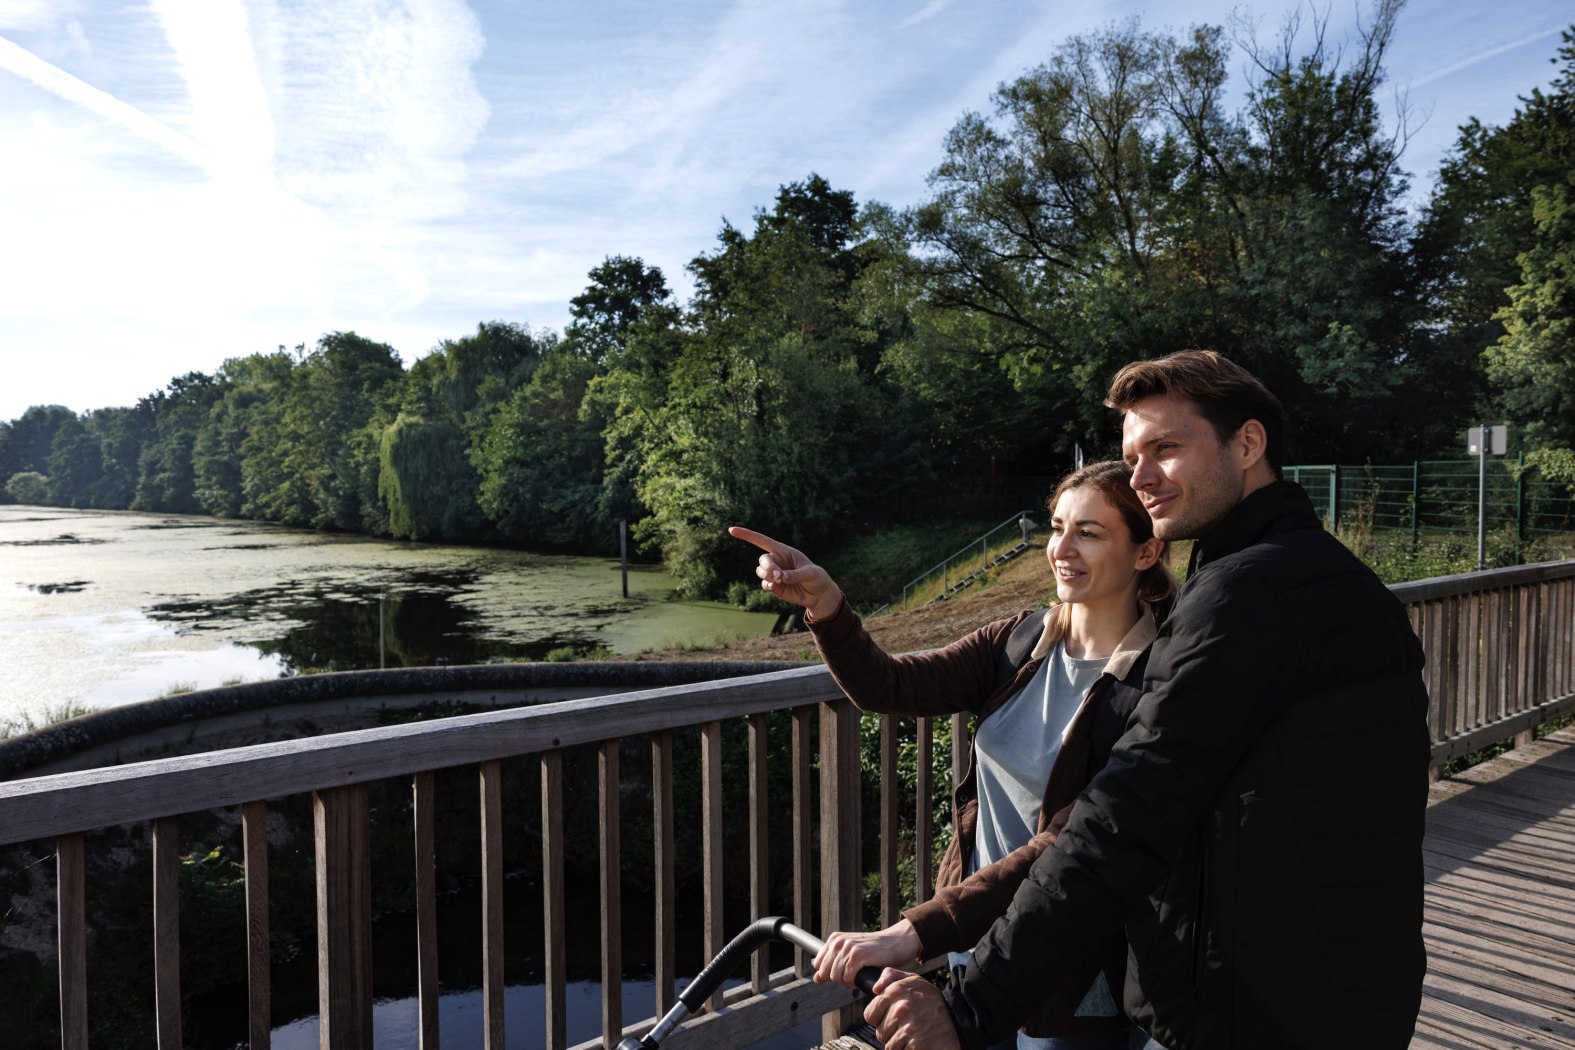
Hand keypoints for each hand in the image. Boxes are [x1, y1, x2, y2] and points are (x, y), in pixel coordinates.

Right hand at [727, 526, 843, 621]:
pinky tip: (775, 587)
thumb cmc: (817, 578)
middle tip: (779, 575)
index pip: (762, 541)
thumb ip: (795, 574)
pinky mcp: (774, 586)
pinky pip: (765, 584)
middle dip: (768, 567)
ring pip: (761, 572)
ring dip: (768, 576)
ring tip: (780, 581)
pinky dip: (768, 585)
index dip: (747, 535)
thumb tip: (780, 578)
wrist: (819, 594)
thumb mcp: (810, 573)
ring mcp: (774, 574)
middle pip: (763, 560)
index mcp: (784, 550)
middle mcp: (777, 560)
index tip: (731, 530)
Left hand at [813, 919, 921, 986]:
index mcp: (834, 939)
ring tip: (860, 974)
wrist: (896, 942)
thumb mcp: (850, 955)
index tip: (845, 972)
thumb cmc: (874, 951)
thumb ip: (832, 965)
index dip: (831, 974)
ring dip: (848, 982)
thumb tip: (816, 979)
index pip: (819, 966)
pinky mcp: (857, 955)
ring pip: (836, 977)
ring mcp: (847, 947)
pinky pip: (847, 978)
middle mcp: (838, 941)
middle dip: (839, 980)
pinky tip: (864, 974)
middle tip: (854, 975)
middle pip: (826, 973)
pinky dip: (855, 982)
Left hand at [865, 969, 961, 1049]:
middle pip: (880, 1032)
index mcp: (896, 991)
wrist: (959, 1019)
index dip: (879, 1019)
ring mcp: (908, 1027)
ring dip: (900, 1043)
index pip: (870, 1014)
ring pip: (889, 1045)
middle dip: (891, 1033)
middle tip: (908, 1026)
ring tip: (915, 1034)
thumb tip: (875, 988)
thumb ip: (891, 977)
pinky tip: (919, 1042)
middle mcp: (901, 1008)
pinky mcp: (916, 1044)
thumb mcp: (915, 981)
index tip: (891, 1018)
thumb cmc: (933, 1002)